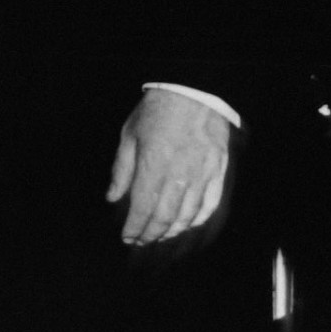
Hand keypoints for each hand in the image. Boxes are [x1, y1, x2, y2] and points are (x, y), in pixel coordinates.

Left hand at [105, 87, 233, 246]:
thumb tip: (112, 197)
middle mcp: (178, 174)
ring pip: (187, 215)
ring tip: (161, 235)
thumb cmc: (157, 111)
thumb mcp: (130, 135)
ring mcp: (201, 174)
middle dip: (150, 234)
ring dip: (172, 230)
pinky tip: (187, 224)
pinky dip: (198, 219)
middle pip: (164, 217)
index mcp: (153, 166)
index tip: (127, 237)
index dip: (134, 228)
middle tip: (141, 240)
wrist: (193, 91)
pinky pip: (209, 203)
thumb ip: (121, 170)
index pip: (142, 209)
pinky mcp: (218, 170)